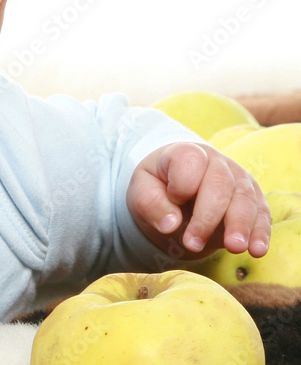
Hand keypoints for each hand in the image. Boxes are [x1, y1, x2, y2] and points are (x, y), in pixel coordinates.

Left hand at [127, 142, 270, 259]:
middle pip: (220, 184)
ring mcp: (238, 179)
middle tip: (193, 244)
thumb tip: (170, 224)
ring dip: (240, 225)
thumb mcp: (142, 191)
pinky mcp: (253, 198)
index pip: (190, 162)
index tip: (173, 200)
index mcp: (186, 153)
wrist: (177, 187)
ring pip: (245, 199)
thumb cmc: (157, 187)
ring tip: (234, 248)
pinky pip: (261, 213)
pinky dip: (260, 232)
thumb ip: (151, 203)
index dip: (182, 185)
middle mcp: (217, 162)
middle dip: (208, 216)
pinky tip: (257, 250)